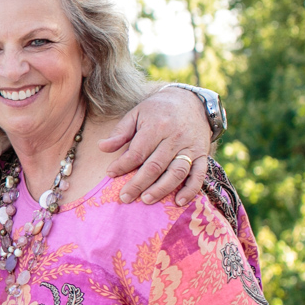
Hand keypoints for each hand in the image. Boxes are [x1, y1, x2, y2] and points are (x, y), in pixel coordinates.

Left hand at [101, 86, 211, 205]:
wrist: (190, 101)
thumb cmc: (157, 110)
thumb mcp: (136, 114)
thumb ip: (120, 132)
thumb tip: (101, 147)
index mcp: (156, 126)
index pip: (138, 151)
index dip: (123, 164)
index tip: (110, 174)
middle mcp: (175, 137)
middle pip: (156, 165)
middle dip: (138, 183)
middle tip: (125, 197)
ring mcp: (191, 147)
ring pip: (177, 172)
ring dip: (161, 189)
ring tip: (146, 200)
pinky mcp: (203, 154)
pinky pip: (199, 175)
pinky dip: (191, 190)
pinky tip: (179, 202)